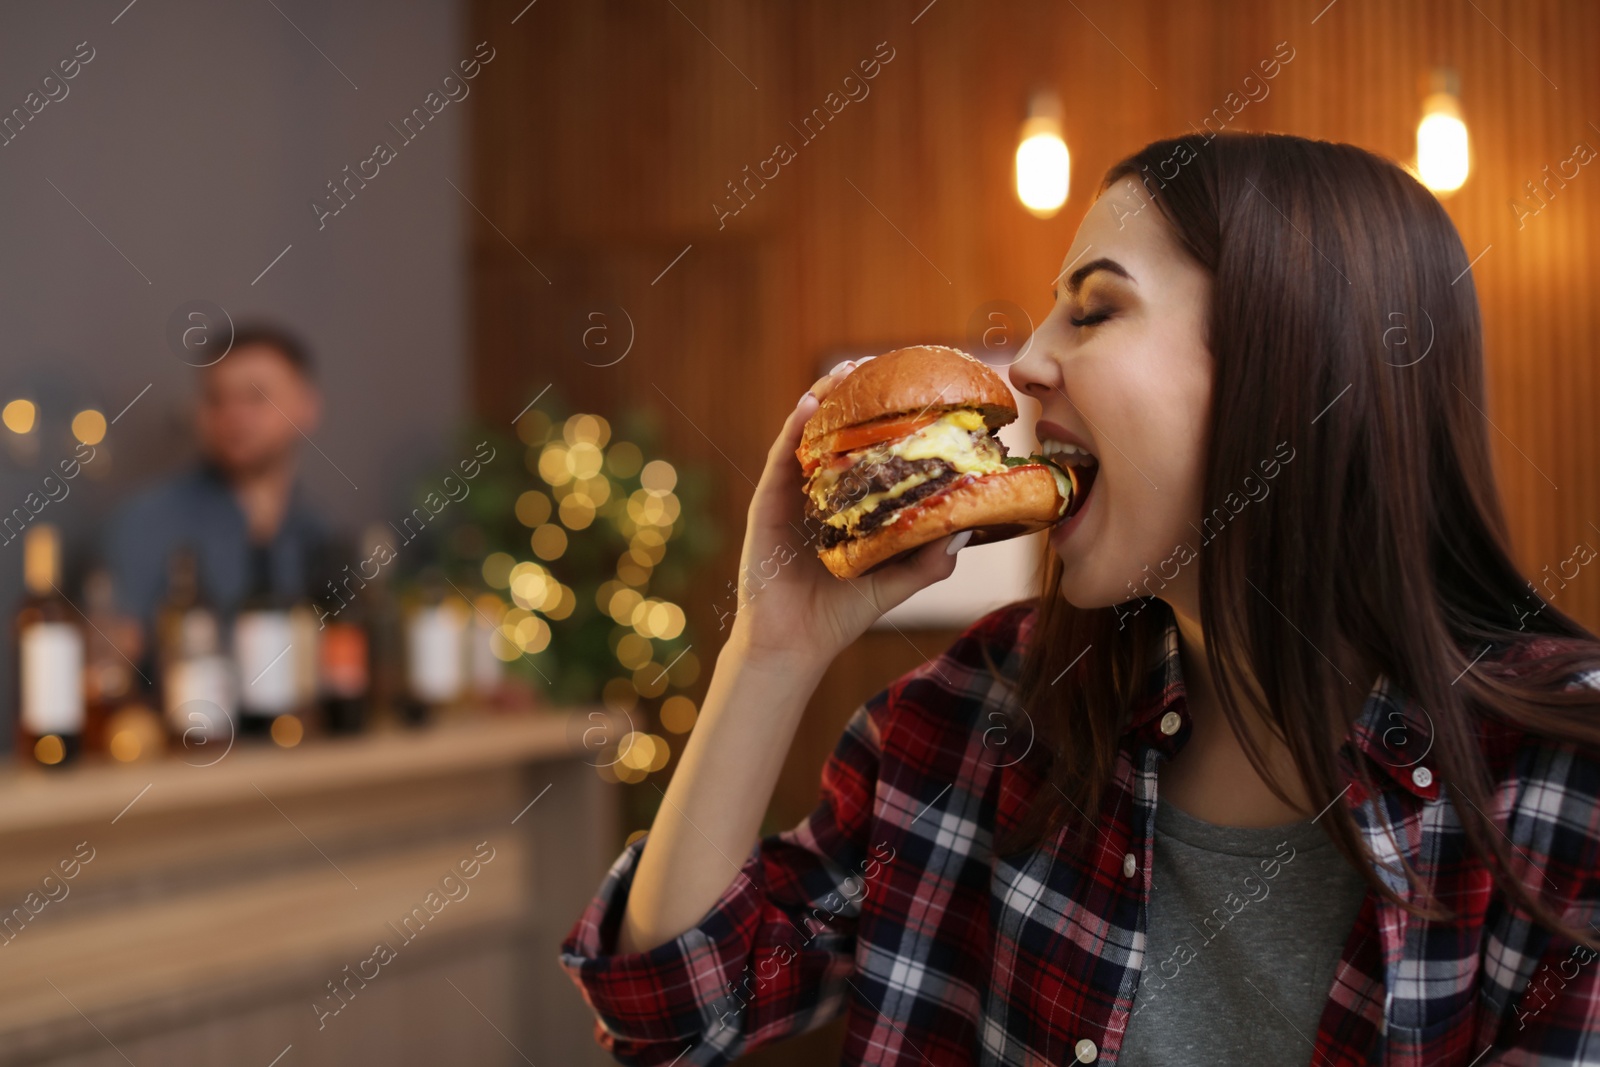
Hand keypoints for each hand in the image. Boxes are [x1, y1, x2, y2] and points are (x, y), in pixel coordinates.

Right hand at [727, 359, 970, 668]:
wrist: (796, 645)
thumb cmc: (840, 615)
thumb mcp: (895, 582)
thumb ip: (928, 560)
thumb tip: (966, 527)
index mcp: (844, 506)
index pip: (862, 453)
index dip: (879, 419)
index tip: (903, 388)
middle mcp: (816, 495)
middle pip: (832, 435)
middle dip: (850, 397)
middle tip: (873, 364)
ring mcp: (789, 497)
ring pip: (805, 437)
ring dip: (822, 400)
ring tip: (843, 371)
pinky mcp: (766, 506)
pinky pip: (781, 460)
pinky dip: (793, 431)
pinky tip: (808, 405)